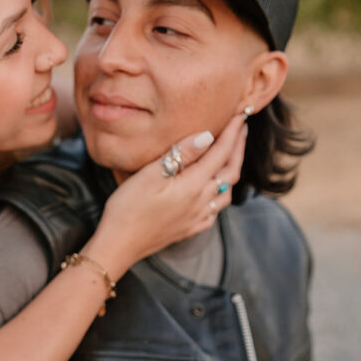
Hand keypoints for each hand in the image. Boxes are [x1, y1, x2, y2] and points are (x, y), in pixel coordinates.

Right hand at [89, 113, 246, 278]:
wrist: (119, 245)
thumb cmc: (128, 208)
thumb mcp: (150, 175)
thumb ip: (181, 155)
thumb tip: (207, 136)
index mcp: (193, 186)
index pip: (220, 153)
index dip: (232, 133)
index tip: (240, 115)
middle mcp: (201, 202)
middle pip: (230, 172)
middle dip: (238, 148)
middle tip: (241, 129)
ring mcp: (197, 218)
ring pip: (226, 192)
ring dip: (232, 171)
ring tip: (230, 156)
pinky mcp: (190, 229)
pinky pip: (215, 210)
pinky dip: (221, 195)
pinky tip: (215, 191)